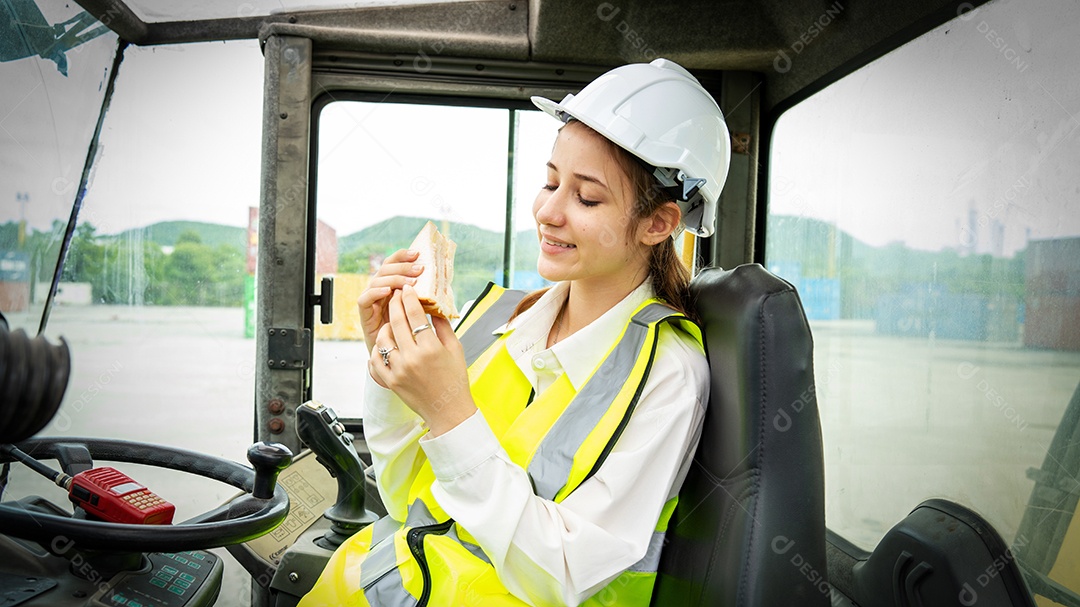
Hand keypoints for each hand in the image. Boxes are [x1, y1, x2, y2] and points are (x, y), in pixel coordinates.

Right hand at [357, 249, 423, 354]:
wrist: (398, 361)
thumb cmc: (412, 338)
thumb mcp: (423, 313)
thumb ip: (427, 300)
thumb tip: (444, 286)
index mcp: (394, 287)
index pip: (394, 264)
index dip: (403, 257)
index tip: (418, 254)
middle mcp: (381, 291)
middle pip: (385, 269)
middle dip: (402, 267)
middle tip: (419, 270)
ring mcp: (372, 302)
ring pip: (376, 281)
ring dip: (394, 279)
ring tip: (410, 283)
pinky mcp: (365, 315)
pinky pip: (365, 299)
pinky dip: (376, 292)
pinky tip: (389, 292)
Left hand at [369, 285, 476, 435]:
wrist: (448, 411)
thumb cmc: (454, 379)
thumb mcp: (455, 349)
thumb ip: (443, 326)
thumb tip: (434, 306)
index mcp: (431, 348)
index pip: (415, 314)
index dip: (409, 298)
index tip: (407, 289)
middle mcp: (412, 358)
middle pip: (397, 321)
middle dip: (395, 303)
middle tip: (395, 295)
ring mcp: (399, 370)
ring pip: (383, 338)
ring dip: (386, 326)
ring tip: (392, 322)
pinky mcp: (390, 381)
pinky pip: (376, 358)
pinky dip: (379, 348)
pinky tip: (386, 344)